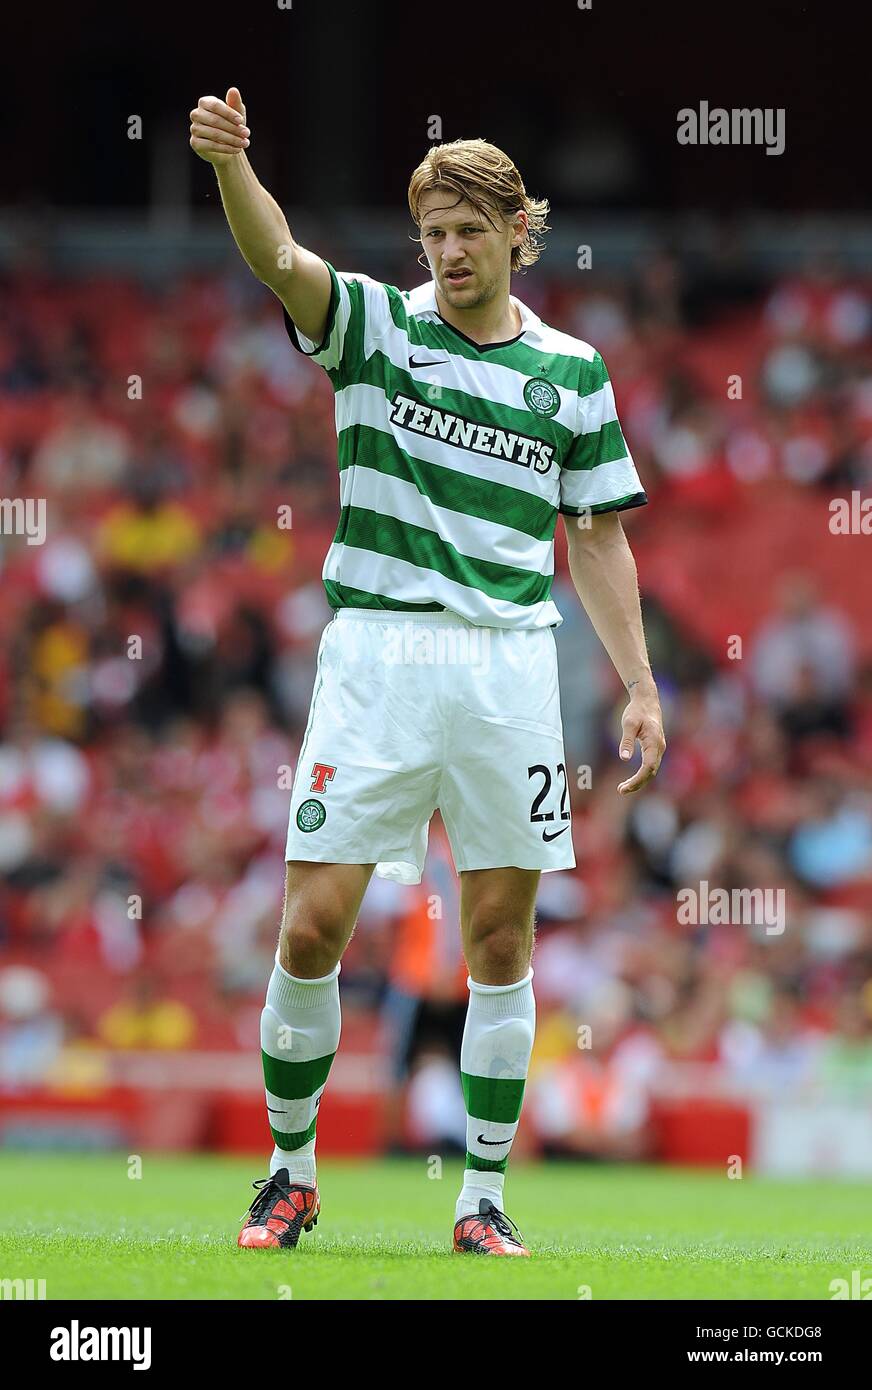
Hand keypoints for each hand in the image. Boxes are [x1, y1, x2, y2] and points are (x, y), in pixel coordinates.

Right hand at [189, 87, 249, 164]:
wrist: (227, 147)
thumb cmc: (232, 127)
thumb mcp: (236, 115)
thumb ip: (235, 103)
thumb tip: (233, 90)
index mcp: (205, 103)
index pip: (215, 105)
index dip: (229, 113)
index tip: (241, 120)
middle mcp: (196, 114)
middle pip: (215, 120)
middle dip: (233, 128)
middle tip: (247, 134)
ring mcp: (194, 129)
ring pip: (214, 133)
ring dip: (232, 139)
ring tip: (245, 143)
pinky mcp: (195, 143)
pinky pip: (211, 145)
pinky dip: (226, 148)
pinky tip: (237, 149)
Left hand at [617, 679, 665, 794]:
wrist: (646, 700)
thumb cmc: (637, 711)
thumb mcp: (628, 724)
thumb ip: (627, 741)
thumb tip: (624, 759)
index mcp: (654, 742)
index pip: (648, 767)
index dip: (637, 779)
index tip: (625, 787)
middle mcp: (659, 747)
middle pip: (651, 772)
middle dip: (637, 784)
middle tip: (621, 790)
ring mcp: (659, 748)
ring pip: (652, 770)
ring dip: (639, 781)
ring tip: (623, 787)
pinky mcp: (655, 748)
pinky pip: (651, 765)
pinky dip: (642, 774)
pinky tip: (632, 779)